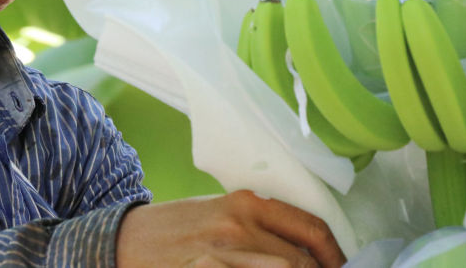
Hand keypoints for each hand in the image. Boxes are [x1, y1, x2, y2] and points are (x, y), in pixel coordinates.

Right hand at [115, 189, 345, 266]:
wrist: (125, 241)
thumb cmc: (175, 229)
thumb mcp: (219, 213)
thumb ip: (258, 224)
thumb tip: (301, 249)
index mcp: (245, 203)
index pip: (309, 227)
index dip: (334, 254)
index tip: (340, 265)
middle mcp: (238, 227)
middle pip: (300, 261)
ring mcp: (222, 256)